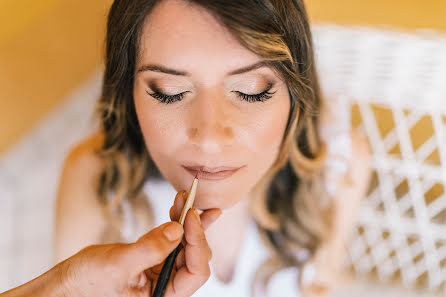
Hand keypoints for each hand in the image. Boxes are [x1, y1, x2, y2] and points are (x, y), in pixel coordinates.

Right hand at [0, 191, 220, 296]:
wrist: (69, 282)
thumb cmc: (88, 283)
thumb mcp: (118, 265)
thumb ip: (150, 249)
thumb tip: (177, 230)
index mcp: (163, 295)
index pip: (194, 272)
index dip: (198, 243)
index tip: (190, 217)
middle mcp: (166, 285)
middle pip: (194, 256)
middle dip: (196, 229)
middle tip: (193, 204)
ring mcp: (160, 271)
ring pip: (185, 244)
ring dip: (187, 220)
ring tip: (185, 199)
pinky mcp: (153, 258)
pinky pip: (170, 239)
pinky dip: (175, 221)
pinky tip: (176, 207)